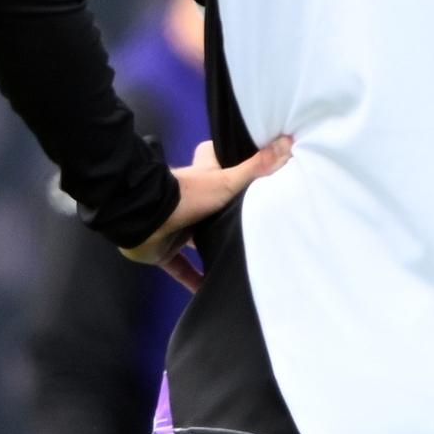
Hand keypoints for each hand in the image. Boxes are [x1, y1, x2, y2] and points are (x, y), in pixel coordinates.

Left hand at [123, 137, 294, 291]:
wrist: (145, 219)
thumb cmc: (187, 196)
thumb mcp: (226, 181)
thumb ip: (256, 167)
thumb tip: (288, 142)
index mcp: (201, 179)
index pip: (211, 158)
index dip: (224, 158)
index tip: (243, 163)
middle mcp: (187, 201)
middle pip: (208, 203)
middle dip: (222, 212)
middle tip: (250, 223)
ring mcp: (174, 226)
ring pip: (194, 237)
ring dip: (209, 247)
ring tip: (236, 259)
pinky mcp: (163, 251)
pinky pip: (180, 269)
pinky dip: (192, 280)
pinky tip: (208, 291)